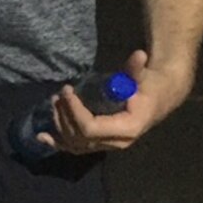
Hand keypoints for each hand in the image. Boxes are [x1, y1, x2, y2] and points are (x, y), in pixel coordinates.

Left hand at [40, 50, 192, 154]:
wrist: (160, 98)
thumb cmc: (151, 86)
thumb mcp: (143, 77)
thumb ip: (135, 70)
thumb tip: (139, 55)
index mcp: (127, 128)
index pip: (90, 127)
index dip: (74, 111)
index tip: (67, 91)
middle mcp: (117, 142)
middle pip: (79, 137)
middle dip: (64, 115)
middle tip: (58, 95)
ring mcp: (108, 146)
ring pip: (75, 143)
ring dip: (59, 125)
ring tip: (54, 103)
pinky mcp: (101, 143)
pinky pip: (76, 148)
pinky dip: (58, 143)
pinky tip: (41, 137)